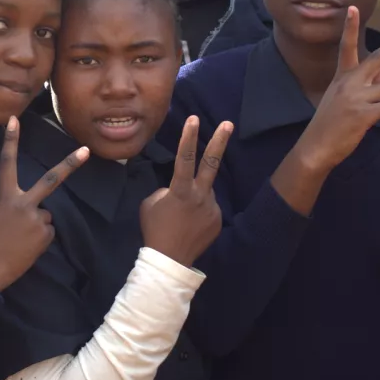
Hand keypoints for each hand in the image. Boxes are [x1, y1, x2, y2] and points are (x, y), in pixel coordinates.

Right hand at [0, 117, 88, 290]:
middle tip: (86, 151)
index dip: (10, 141)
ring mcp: (37, 219)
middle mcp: (24, 203)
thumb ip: (8, 207)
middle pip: (51, 180)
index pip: (7, 163)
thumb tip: (23, 211)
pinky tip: (26, 248)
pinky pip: (47, 232)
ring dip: (37, 225)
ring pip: (45, 215)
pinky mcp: (46, 235)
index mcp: (5, 197)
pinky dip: (39, 239)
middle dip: (70, 164)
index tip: (14, 120)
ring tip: (20, 240)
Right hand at [141, 116, 230, 266]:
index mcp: (181, 190)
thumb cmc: (155, 229)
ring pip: (204, 192)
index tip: (193, 119)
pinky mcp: (218, 220)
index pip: (185, 158)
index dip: (188, 138)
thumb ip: (167, 190)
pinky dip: (199, 212)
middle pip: (211, 164)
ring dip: (195, 196)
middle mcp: (201, 196)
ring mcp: (212, 208)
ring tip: (182, 216)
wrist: (169, 260)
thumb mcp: (151, 203)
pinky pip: (208, 208)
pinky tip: (189, 225)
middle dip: (219, 141)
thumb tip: (177, 188)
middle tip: (228, 124)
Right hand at [293, 8, 379, 175]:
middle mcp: (349, 82)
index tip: (353, 7)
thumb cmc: (330, 123)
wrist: (315, 147)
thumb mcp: (343, 99)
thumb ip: (365, 84)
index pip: (346, 46)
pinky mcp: (364, 114)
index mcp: (342, 76)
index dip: (349, 27)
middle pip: (379, 56)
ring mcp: (356, 97)